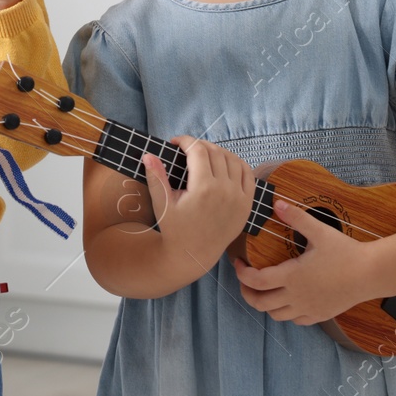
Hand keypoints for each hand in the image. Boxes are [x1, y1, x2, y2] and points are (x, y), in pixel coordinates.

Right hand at [139, 136, 254, 273]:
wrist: (195, 255)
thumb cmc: (175, 229)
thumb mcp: (162, 204)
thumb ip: (156, 177)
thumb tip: (148, 154)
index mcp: (203, 188)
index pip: (198, 150)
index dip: (185, 140)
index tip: (175, 142)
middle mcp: (225, 190)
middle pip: (215, 152)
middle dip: (199, 145)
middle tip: (186, 150)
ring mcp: (239, 197)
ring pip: (232, 159)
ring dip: (218, 152)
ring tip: (203, 156)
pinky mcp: (247, 204)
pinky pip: (247, 173)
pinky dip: (236, 163)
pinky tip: (224, 164)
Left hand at [233, 200, 375, 324]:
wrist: (372, 274)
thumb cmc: (346, 252)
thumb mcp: (320, 231)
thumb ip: (297, 217)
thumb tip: (277, 203)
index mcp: (292, 276)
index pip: (255, 281)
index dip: (240, 273)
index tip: (238, 263)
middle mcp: (296, 296)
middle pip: (259, 303)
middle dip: (247, 293)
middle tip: (245, 280)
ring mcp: (308, 308)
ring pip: (275, 315)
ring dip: (265, 304)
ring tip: (264, 290)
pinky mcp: (320, 315)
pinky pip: (295, 320)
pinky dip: (285, 312)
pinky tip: (288, 299)